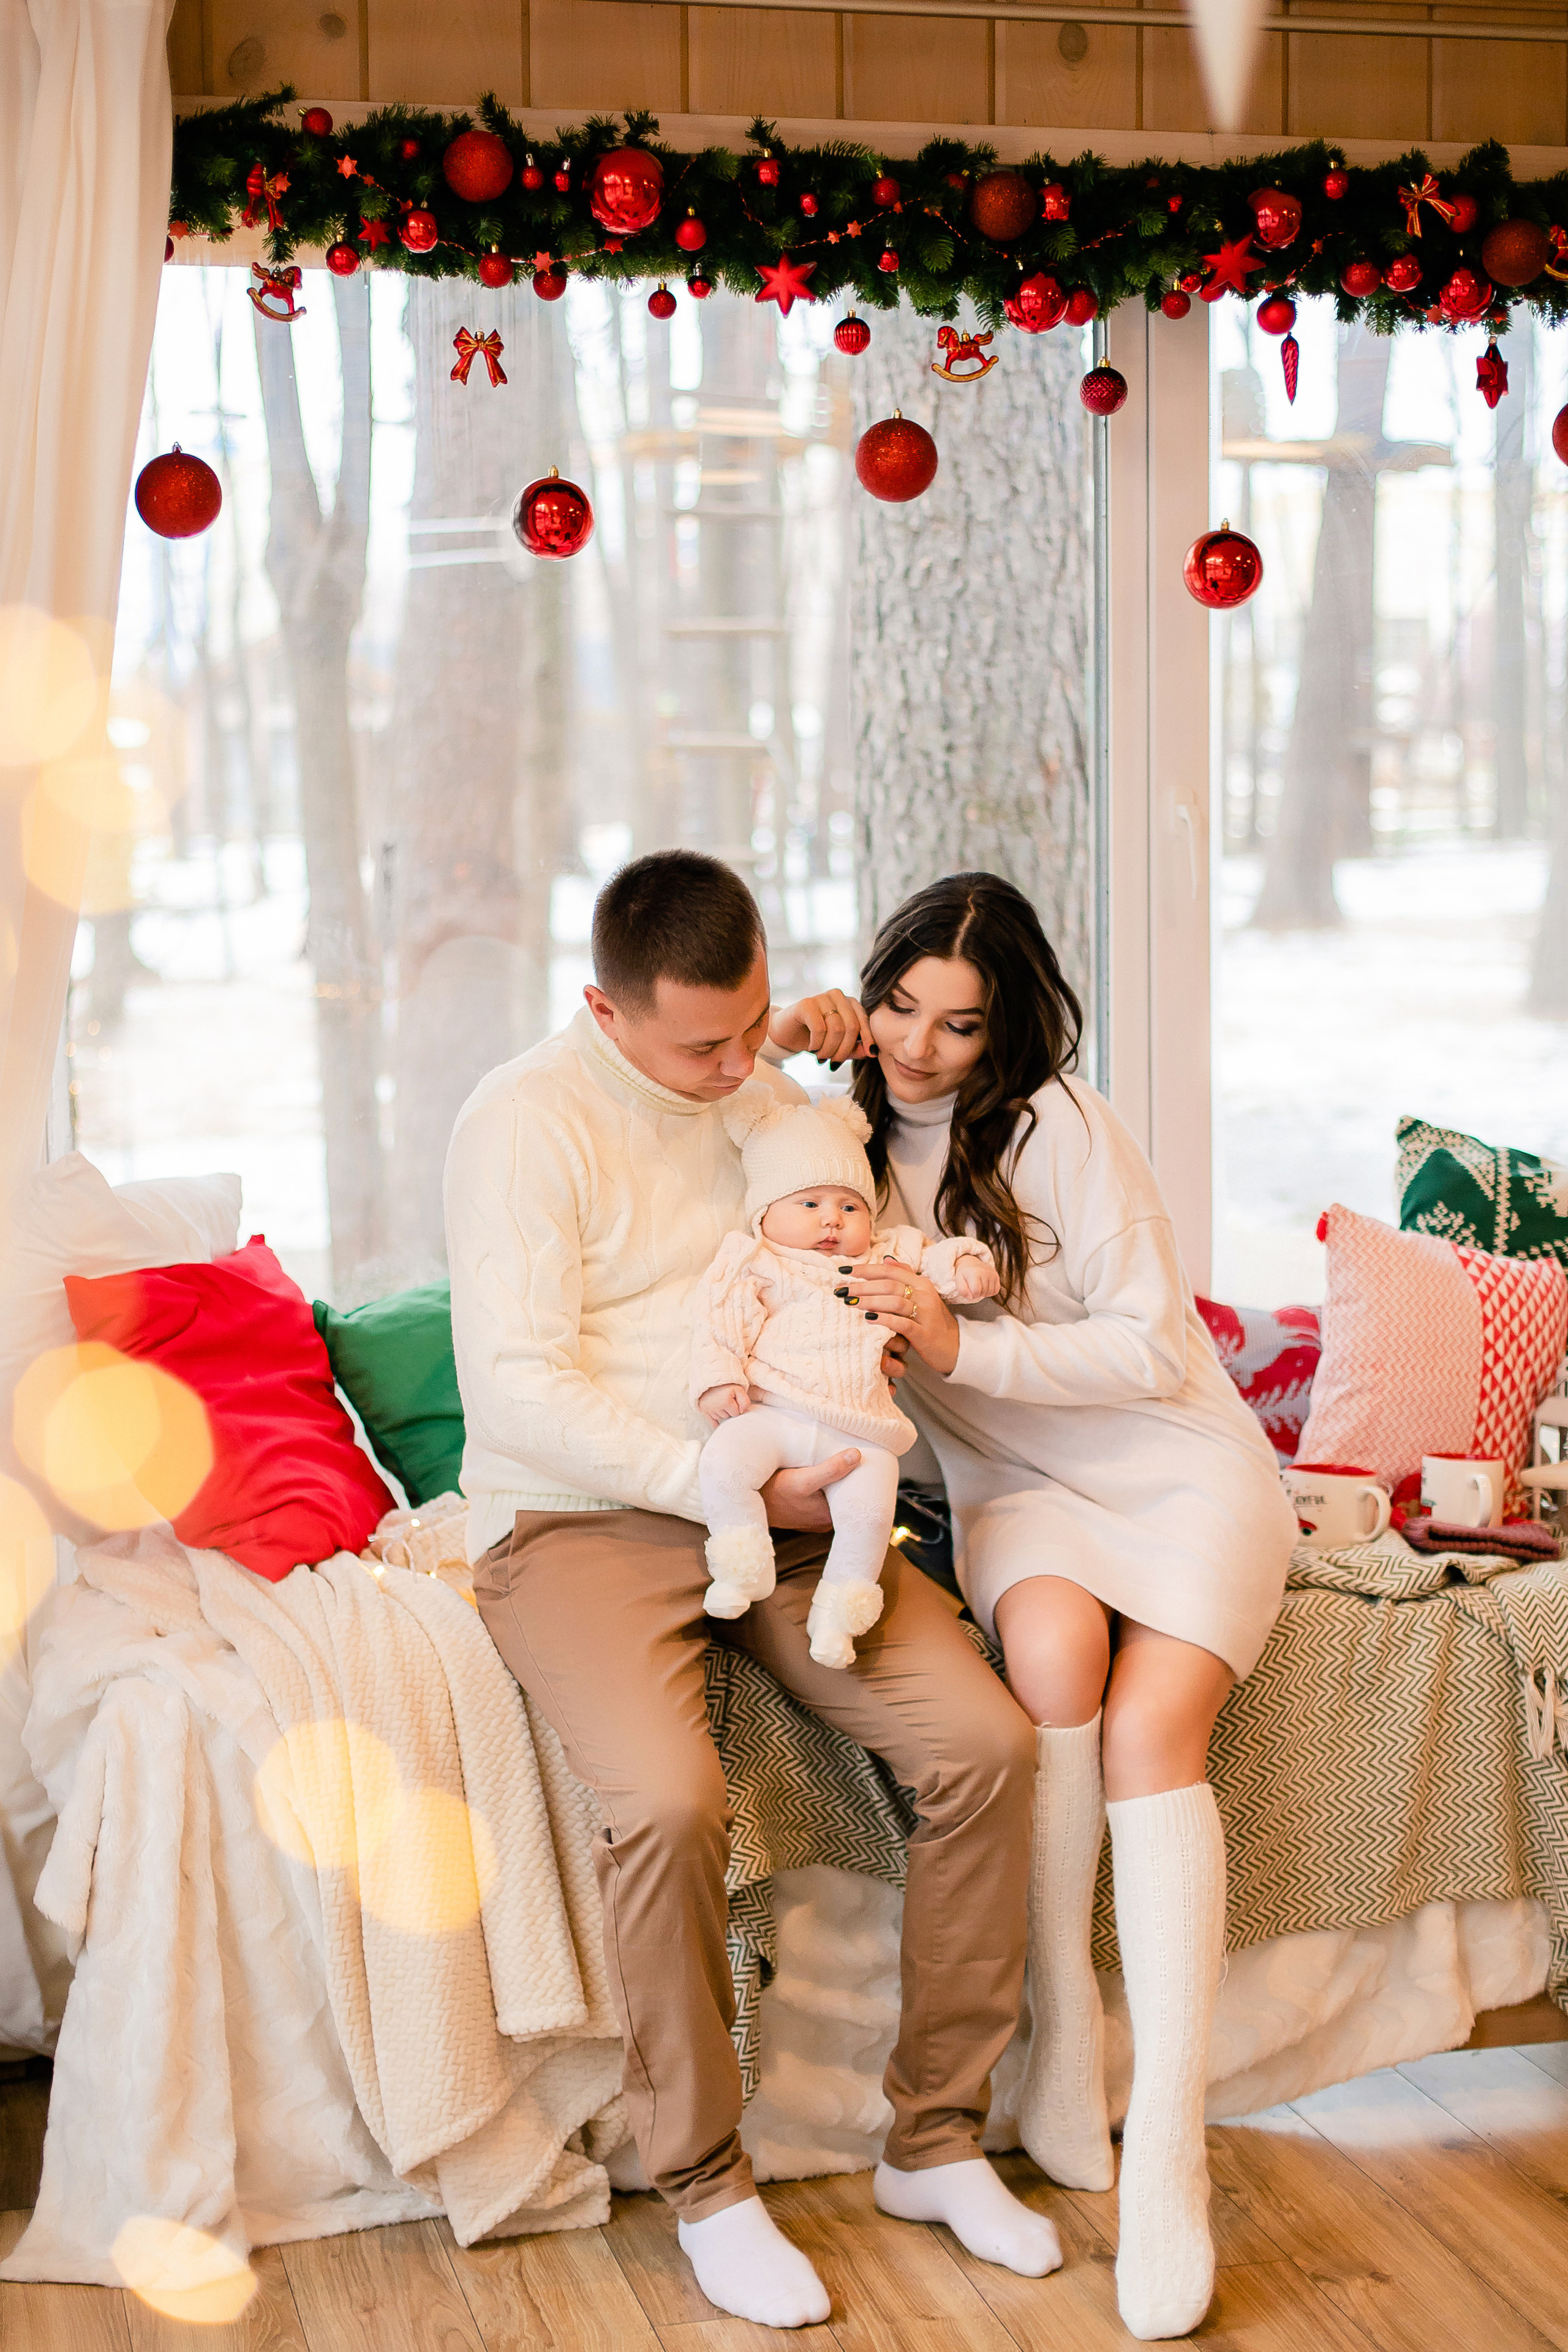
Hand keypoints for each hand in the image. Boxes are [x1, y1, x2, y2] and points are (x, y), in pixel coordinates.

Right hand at [698, 1383, 750, 1422]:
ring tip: (721, 1402)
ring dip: (723, 1413)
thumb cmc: (726, 1384)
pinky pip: (712, 1422)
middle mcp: (716, 1407)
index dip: (737, 1407)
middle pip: (728, 1417)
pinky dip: (716, 1422)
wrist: (710, 1377)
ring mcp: (709, 1409)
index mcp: (726, 1401)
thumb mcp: (738, 1388)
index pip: (736, 1413)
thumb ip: (745, 1400)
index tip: (734, 1399)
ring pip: (721, 1418)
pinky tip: (718, 1421)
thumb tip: (742, 1412)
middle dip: (730, 1410)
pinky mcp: (703, 1410)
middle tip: (727, 1400)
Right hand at [760, 1450, 861, 1531]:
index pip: (855, 1502)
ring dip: (835, 1485)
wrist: (748, 1499)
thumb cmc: (775, 1492)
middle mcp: (823, 1521)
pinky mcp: (803, 1513)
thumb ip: (831, 1469)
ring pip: (833, 1500)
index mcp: (829, 1517)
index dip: (862, 1484)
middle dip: (850, 1483)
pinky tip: (820, 1475)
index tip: (867, 1467)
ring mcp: (813, 1519)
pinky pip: (821, 1501)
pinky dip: (823, 1489)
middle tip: (857, 1461)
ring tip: (841, 1464)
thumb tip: (856, 1455)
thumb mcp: (804, 1479)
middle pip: (845, 1500)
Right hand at [768, 990, 875, 1068]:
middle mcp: (837, 996)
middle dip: (844, 1049)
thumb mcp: (838, 1046)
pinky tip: (812, 1048)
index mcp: (848, 1003)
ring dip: (829, 1050)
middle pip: (851, 1026)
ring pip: (836, 1029)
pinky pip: (819, 1028)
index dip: (868, 1037)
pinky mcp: (806, 1003)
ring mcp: (821, 997)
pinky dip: (817, 1044)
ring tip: (821, 1058)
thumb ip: (855, 1047)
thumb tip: (871, 1052)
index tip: (871, 1054)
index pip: (863, 1020)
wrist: (785, 1034)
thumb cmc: (814, 1039)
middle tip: (835, 1063)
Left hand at [837, 1257, 961, 1377]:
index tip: (843, 1270)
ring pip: (894, 1301)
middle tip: (841, 1290)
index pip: (889, 1271)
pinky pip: (902, 1324)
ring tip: (849, 1303)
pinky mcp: (924, 1333)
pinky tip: (868, 1320)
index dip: (865, 1269)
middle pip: (889, 1285)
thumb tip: (886, 1259)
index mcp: (921, 1283)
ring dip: (869, 1301)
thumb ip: (905, 1275)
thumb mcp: (921, 1295)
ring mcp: (925, 1314)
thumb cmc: (931, 1321)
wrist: (954, 1347)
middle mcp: (924, 1295)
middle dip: (861, 1286)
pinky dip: (884, 1320)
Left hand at [950, 1255, 1000, 1302]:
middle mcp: (985, 1272)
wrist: (970, 1264)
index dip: (972, 1294)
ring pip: (990, 1292)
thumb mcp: (958, 1280)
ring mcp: (991, 1273)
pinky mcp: (996, 1275)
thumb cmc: (964, 1274)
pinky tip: (985, 1287)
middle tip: (974, 1287)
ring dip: (984, 1293)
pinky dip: (990, 1292)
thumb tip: (971, 1297)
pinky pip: (996, 1290)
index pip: (976, 1291)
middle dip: (978, 1293)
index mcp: (974, 1273)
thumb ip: (962, 1290)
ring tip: (979, 1286)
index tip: (969, 1290)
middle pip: (983, 1292)